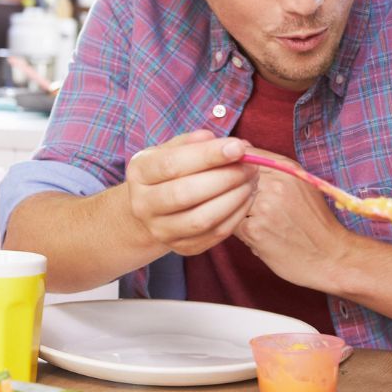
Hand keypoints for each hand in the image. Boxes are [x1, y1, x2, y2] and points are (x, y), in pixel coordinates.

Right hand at [126, 130, 256, 255]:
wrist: (154, 209)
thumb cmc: (170, 172)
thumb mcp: (174, 149)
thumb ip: (197, 143)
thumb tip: (230, 145)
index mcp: (139, 172)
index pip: (172, 164)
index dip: (208, 155)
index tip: (238, 147)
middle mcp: (143, 204)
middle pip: (185, 194)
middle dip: (226, 178)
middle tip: (251, 166)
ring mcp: (160, 230)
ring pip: (201, 220)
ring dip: (234, 199)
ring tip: (251, 181)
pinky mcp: (181, 248)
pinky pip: (215, 235)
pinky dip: (237, 215)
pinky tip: (246, 197)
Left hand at [233, 149, 353, 290]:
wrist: (331, 257)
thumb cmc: (314, 222)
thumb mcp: (301, 185)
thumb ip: (272, 167)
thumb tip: (240, 149)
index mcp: (288, 169)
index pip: (245, 155)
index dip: (234, 167)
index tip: (237, 179)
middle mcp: (277, 183)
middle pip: (234, 177)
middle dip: (232, 190)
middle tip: (247, 206)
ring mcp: (265, 206)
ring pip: (229, 200)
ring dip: (235, 211)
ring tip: (255, 221)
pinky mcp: (255, 230)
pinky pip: (231, 223)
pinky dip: (239, 230)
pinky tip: (257, 236)